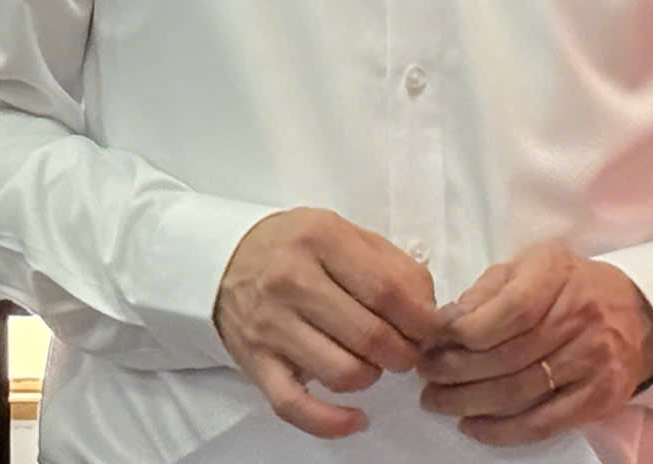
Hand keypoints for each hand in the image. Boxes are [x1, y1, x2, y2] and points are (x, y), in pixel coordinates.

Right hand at [214, 207, 443, 438]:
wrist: (223, 259)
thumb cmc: (293, 246)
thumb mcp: (342, 231)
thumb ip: (391, 264)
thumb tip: (429, 310)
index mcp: (321, 240)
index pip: (388, 291)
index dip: (421, 319)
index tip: (430, 329)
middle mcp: (292, 281)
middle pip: (371, 336)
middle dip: (404, 353)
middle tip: (406, 350)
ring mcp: (271, 325)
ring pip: (343, 373)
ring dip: (372, 377)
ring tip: (373, 364)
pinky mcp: (256, 362)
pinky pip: (295, 406)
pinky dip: (331, 422)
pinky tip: (356, 418)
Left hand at [415, 242, 652, 446]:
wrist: (634, 314)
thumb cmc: (567, 286)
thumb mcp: (529, 266)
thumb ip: (486, 291)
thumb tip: (444, 323)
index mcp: (556, 275)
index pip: (508, 310)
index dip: (464, 330)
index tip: (433, 340)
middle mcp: (578, 318)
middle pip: (507, 356)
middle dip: (455, 371)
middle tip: (425, 376)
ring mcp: (591, 362)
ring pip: (520, 393)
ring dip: (469, 402)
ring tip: (438, 401)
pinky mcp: (598, 398)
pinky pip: (543, 423)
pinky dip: (502, 430)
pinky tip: (472, 426)